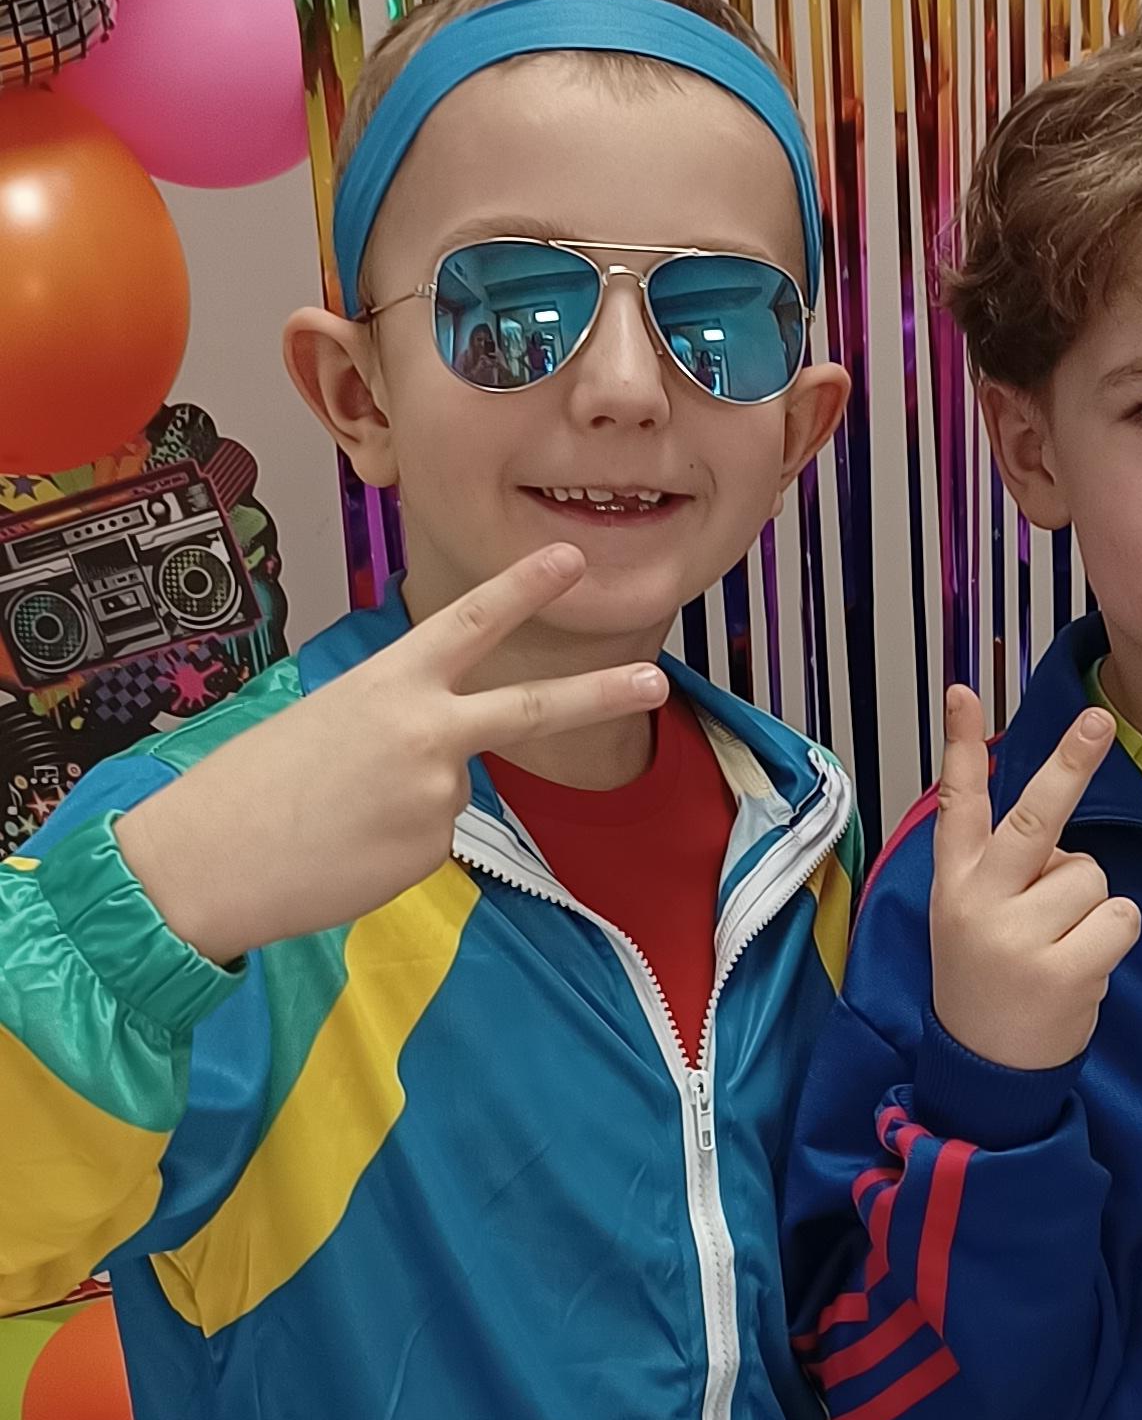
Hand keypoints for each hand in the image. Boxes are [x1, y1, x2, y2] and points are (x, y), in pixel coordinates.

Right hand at [115, 548, 667, 963]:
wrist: (207, 861)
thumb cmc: (254, 786)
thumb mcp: (328, 720)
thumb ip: (399, 721)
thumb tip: (446, 761)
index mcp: (388, 683)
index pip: (468, 624)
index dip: (523, 588)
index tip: (572, 558)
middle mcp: (425, 731)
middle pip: (530, 708)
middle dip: (599, 693)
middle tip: (655, 678)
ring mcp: (436, 795)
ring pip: (449, 793)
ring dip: (403, 806)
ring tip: (336, 818)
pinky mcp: (432, 851)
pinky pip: (430, 841)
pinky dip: (392, 847)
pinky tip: (345, 850)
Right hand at [929, 683, 1140, 1073]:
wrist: (984, 1071)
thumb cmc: (989, 978)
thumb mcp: (968, 917)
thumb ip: (1001, 870)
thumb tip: (1059, 837)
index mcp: (955, 882)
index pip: (957, 803)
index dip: (958, 744)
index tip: (962, 689)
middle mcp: (980, 902)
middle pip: (1034, 818)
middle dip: (1070, 764)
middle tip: (1098, 719)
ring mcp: (1019, 937)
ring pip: (1092, 875)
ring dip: (1090, 905)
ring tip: (1059, 945)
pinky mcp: (1061, 970)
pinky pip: (1119, 917)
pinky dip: (1112, 937)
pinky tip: (1080, 966)